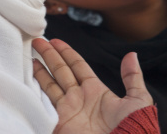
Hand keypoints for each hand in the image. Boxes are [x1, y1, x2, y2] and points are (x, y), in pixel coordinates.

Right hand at [32, 38, 152, 133]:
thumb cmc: (133, 127)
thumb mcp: (138, 99)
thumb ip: (132, 77)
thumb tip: (132, 55)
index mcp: (96, 90)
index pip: (77, 65)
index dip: (66, 52)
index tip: (55, 40)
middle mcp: (79, 98)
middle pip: (61, 71)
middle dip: (49, 55)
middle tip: (38, 41)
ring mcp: (67, 110)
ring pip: (50, 84)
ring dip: (40, 70)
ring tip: (29, 55)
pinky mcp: (59, 122)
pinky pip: (44, 103)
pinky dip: (35, 91)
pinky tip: (28, 77)